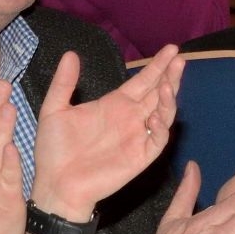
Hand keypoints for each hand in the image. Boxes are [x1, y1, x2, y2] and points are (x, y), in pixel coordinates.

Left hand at [32, 47, 180, 220]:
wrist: (54, 185)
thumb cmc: (54, 151)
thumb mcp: (54, 110)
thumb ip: (64, 83)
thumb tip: (70, 54)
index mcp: (115, 104)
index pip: (143, 80)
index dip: (156, 65)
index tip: (171, 48)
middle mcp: (131, 117)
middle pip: (158, 92)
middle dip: (171, 75)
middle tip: (180, 59)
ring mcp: (138, 136)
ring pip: (163, 113)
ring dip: (169, 98)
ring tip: (169, 83)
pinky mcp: (140, 157)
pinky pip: (158, 140)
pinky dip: (161, 128)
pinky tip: (155, 116)